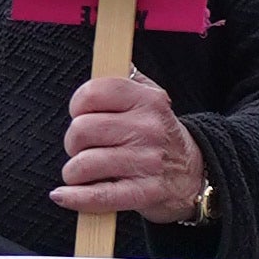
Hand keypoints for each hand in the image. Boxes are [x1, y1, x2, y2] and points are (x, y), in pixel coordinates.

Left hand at [54, 70, 210, 228]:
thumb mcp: (153, 98)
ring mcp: (147, 162)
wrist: (194, 174)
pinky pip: (98, 196)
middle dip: (74, 142)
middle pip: (81, 130)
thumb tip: (108, 60)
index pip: (92, 94)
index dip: (77, 105)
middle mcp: (148, 129)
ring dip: (74, 172)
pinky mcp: (144, 192)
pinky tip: (64, 195)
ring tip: (84, 172)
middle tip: (85, 148)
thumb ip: (127, 80)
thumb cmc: (161, 135)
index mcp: (147, 100)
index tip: (82, 115)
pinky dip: (75, 198)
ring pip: (83, 164)